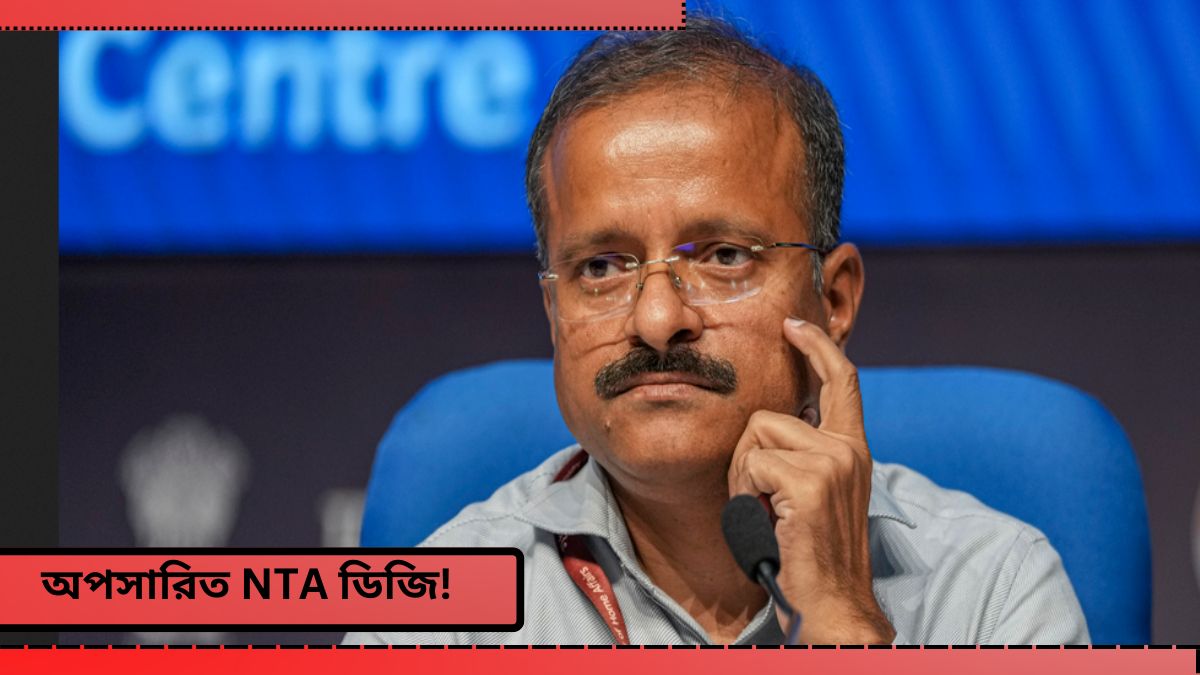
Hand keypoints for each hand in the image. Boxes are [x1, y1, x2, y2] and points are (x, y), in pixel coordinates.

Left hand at [727, 317, 894, 643]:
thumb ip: (806, 454)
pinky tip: (767, 520)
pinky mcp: (810, 483)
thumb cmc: (811, 554)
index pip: (843, 380)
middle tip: (761, 501)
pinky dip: (746, 495)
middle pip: (769, 417)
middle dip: (748, 457)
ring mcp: (832, 463)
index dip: (818, 346)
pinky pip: (752, 466)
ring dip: (744, 477)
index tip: (794, 325)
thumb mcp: (817, 493)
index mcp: (853, 449)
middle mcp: (848, 449)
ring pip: (755, 438)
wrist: (833, 603)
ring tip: (765, 512)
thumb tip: (773, 425)